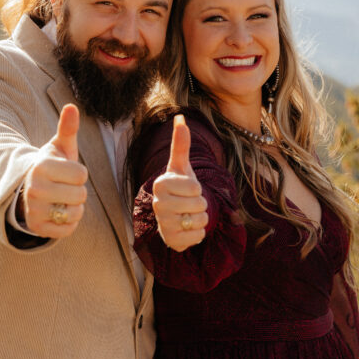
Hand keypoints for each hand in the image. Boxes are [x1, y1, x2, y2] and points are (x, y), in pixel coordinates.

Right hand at [21, 104, 88, 237]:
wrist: (30, 190)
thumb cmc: (53, 166)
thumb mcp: (60, 147)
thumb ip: (68, 128)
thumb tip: (72, 106)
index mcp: (41, 167)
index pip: (81, 174)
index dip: (79, 173)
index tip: (66, 172)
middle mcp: (34, 189)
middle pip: (80, 195)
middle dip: (77, 191)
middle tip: (63, 187)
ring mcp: (34, 210)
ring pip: (75, 213)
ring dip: (74, 207)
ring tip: (61, 199)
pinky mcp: (37, 227)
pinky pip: (69, 229)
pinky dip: (69, 223)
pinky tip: (58, 212)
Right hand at [152, 115, 207, 251]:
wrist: (175, 216)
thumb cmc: (180, 188)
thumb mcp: (182, 166)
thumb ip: (181, 143)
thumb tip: (180, 117)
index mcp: (161, 184)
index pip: (195, 187)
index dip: (197, 189)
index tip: (186, 189)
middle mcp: (158, 204)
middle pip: (199, 204)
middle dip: (200, 204)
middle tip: (188, 203)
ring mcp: (163, 224)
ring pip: (200, 220)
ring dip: (200, 219)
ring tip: (188, 215)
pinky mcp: (171, 241)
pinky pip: (198, 236)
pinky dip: (197, 234)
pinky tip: (186, 229)